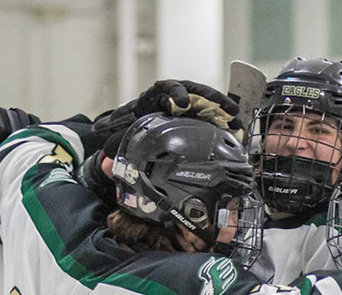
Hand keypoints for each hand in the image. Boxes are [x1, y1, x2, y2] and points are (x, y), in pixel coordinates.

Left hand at [87, 79, 243, 152]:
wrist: (135, 124)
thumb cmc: (129, 125)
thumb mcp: (121, 132)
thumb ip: (114, 144)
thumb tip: (105, 160)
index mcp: (155, 95)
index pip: (167, 87)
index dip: (176, 93)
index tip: (183, 102)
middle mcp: (174, 95)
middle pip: (195, 90)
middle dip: (210, 98)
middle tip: (223, 109)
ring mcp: (188, 104)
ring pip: (207, 101)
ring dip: (222, 108)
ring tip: (236, 118)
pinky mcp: (196, 115)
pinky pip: (212, 115)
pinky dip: (224, 121)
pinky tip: (236, 130)